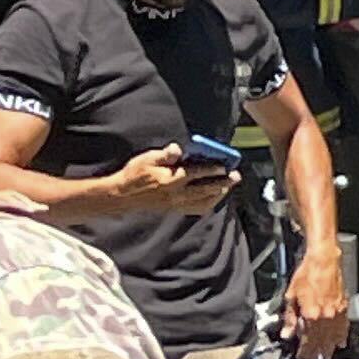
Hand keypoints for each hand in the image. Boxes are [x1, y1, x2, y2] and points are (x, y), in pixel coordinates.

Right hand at [102, 144, 225, 214]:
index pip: (196, 174)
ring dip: (217, 194)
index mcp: (170, 180)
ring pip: (203, 201)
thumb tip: (177, 149)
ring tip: (227, 187)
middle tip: (235, 177)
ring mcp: (176, 204)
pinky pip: (196, 208)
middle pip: (205, 189)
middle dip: (222, 183)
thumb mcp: (147, 159)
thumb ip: (165, 155)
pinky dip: (208, 203)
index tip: (224, 166)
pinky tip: (213, 198)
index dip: (211, 169)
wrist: (122, 196)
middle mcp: (176, 194)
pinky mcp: (174, 209)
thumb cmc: (134, 174)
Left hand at [281, 247, 351, 358]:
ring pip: (334, 339)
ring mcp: (337, 315)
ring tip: (324, 357)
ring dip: (328, 350)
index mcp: (311, 316)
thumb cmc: (307, 274)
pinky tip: (338, 343)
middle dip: (315, 356)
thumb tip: (288, 334)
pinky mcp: (344, 309)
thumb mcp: (291, 296)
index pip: (307, 343)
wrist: (324, 261)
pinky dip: (340, 338)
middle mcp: (326, 318)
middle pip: (321, 344)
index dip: (303, 355)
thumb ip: (290, 318)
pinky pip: (343, 329)